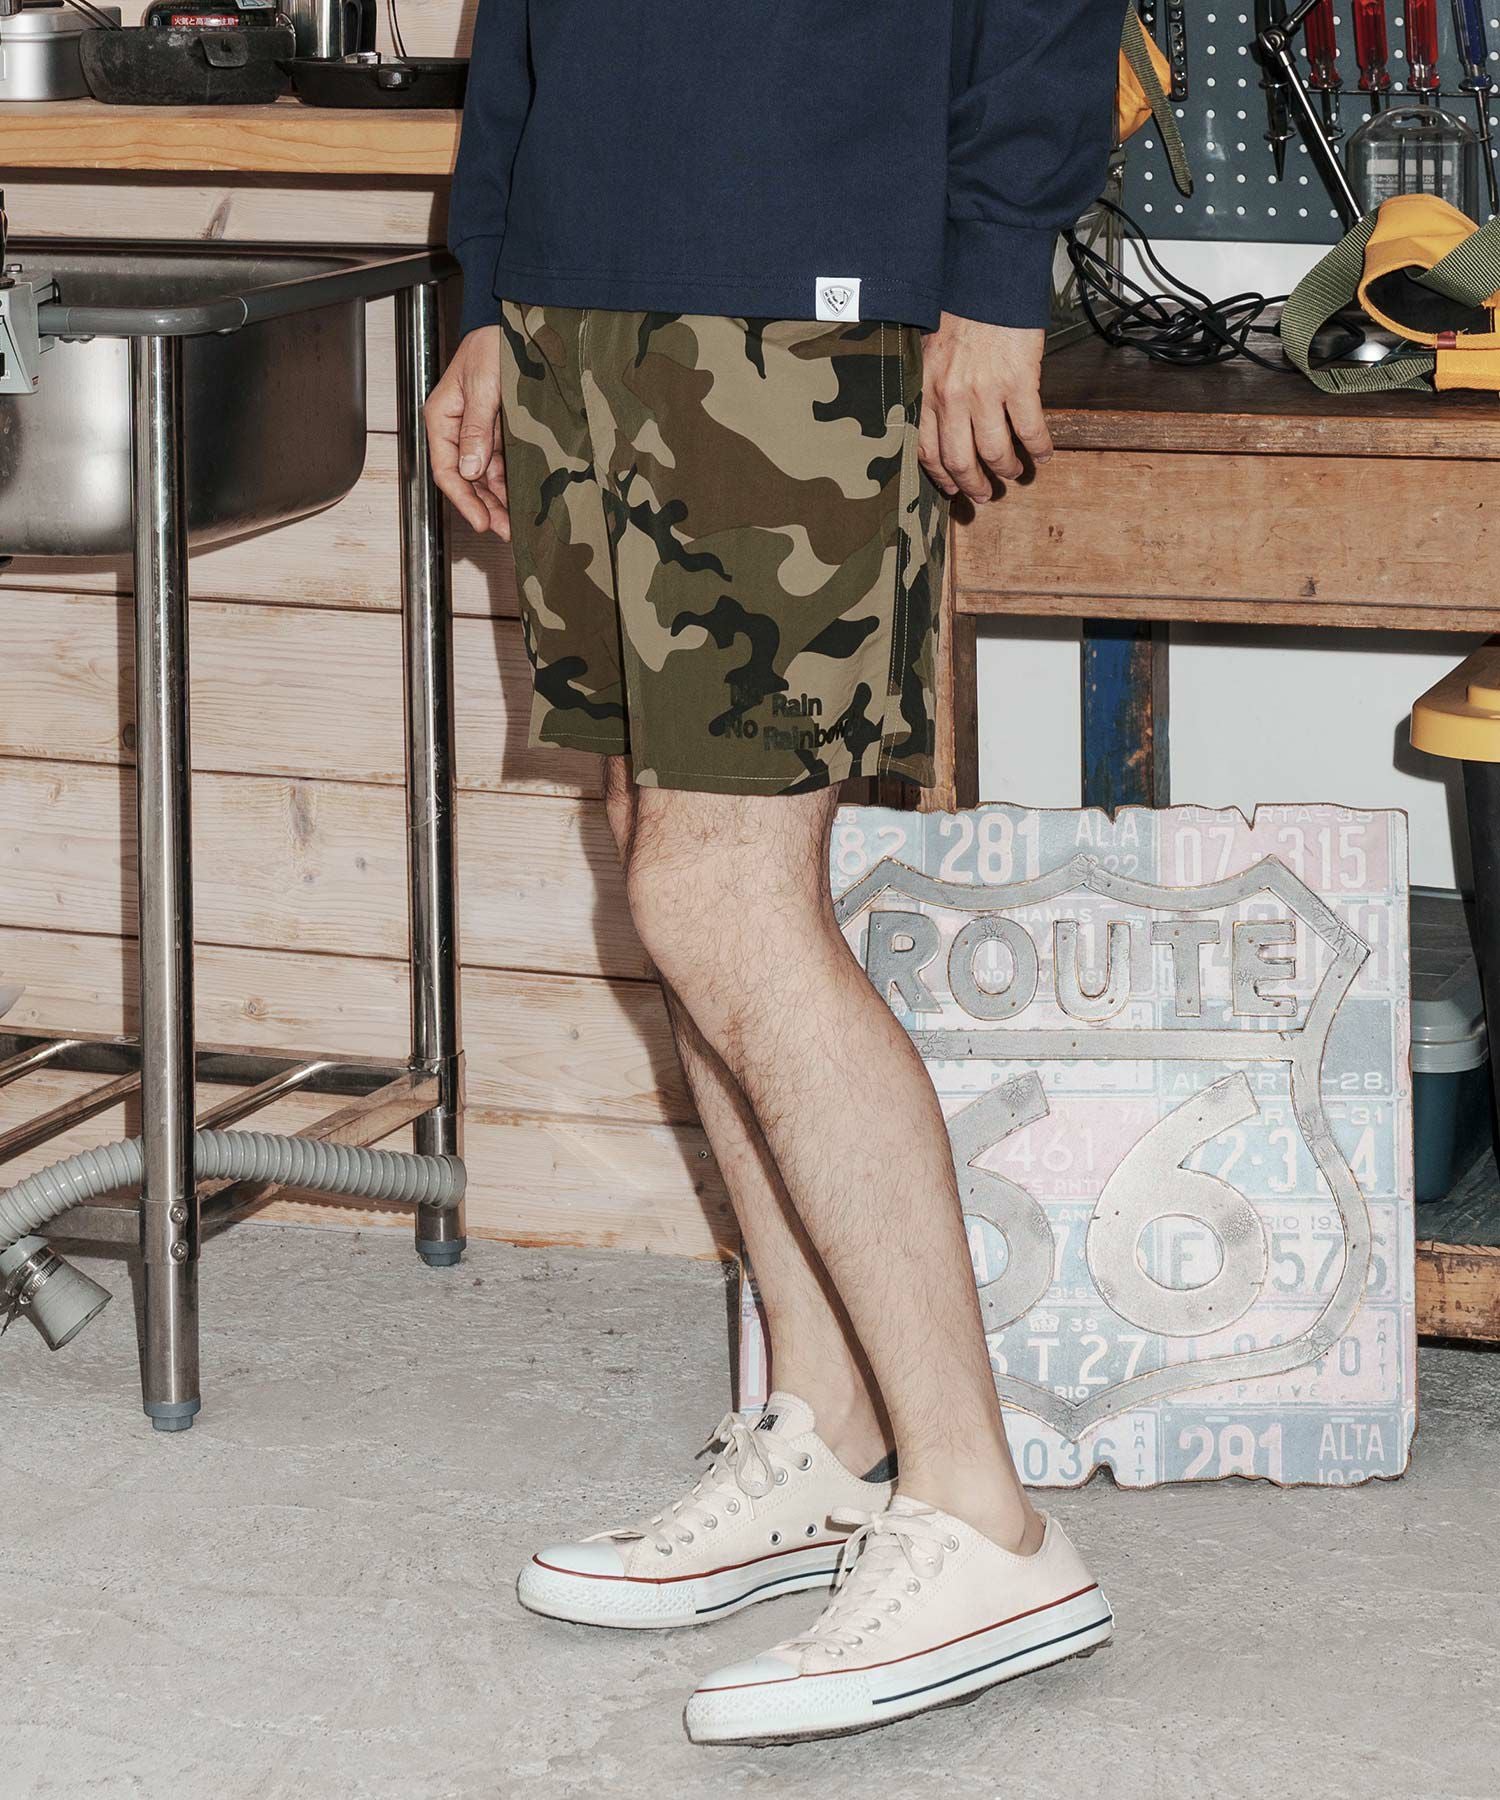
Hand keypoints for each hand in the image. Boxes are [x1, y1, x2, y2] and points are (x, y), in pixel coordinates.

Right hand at [424, 325, 509, 539]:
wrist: (523, 328)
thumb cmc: (494, 345)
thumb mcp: (483, 385)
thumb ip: (477, 428)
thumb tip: (470, 469)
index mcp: (443, 417)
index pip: (447, 468)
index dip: (464, 498)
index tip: (482, 521)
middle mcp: (460, 429)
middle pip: (467, 479)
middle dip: (485, 507)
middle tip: (506, 531)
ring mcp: (481, 432)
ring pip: (486, 476)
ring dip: (500, 500)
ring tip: (517, 524)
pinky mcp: (502, 432)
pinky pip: (504, 465)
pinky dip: (511, 483)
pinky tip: (523, 501)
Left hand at [919, 314, 1053, 504]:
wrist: (986, 275)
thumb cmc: (958, 310)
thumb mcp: (929, 352)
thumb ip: (932, 387)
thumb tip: (942, 421)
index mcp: (927, 390)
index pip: (927, 450)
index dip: (942, 477)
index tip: (953, 489)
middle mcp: (951, 396)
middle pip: (960, 460)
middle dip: (974, 485)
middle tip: (986, 495)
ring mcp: (985, 391)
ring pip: (995, 451)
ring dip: (1007, 470)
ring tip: (1015, 474)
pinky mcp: (1018, 380)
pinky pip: (1030, 427)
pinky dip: (1038, 446)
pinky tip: (1044, 453)